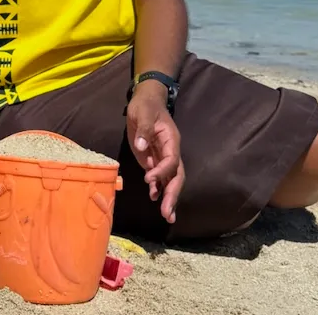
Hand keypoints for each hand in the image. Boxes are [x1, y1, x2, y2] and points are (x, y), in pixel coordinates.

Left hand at [126, 81, 184, 223]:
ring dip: (168, 197)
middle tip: (167, 213)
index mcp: (170, 140)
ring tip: (167, 216)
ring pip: (170, 180)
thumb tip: (141, 146)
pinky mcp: (153, 159)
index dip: (162, 171)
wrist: (145, 101)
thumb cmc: (145, 105)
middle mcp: (170, 151)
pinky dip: (157, 189)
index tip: (148, 179)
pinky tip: (154, 199)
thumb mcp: (142, 112)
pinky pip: (159, 177)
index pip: (171, 161)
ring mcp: (162, 157)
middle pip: (176, 176)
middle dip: (172, 195)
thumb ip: (143, 129)